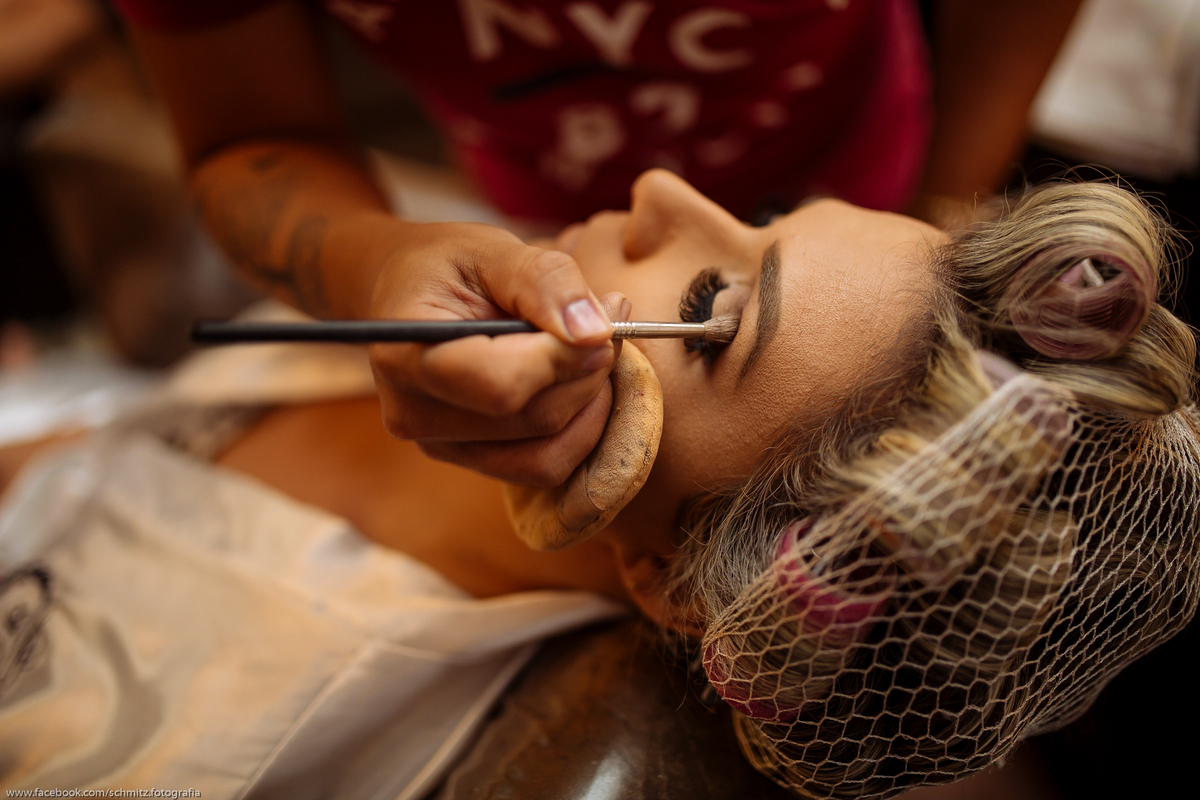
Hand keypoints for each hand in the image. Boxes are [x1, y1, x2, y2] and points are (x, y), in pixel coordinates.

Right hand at [368, 220, 627, 486]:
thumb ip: (544, 281)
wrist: (412, 293)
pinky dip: (580, 429)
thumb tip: (594, 332)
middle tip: (608, 327)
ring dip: (590, 403)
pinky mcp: (471, 460)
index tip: (601, 323)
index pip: (501, 384)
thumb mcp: (492, 250)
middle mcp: (414, 414)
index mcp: (405, 355)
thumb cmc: (448, 265)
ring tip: (591, 351)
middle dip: (587, 373)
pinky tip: (578, 382)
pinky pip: (544, 467)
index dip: (565, 358)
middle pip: (534, 418)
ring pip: (548, 452)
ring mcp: (441, 446)